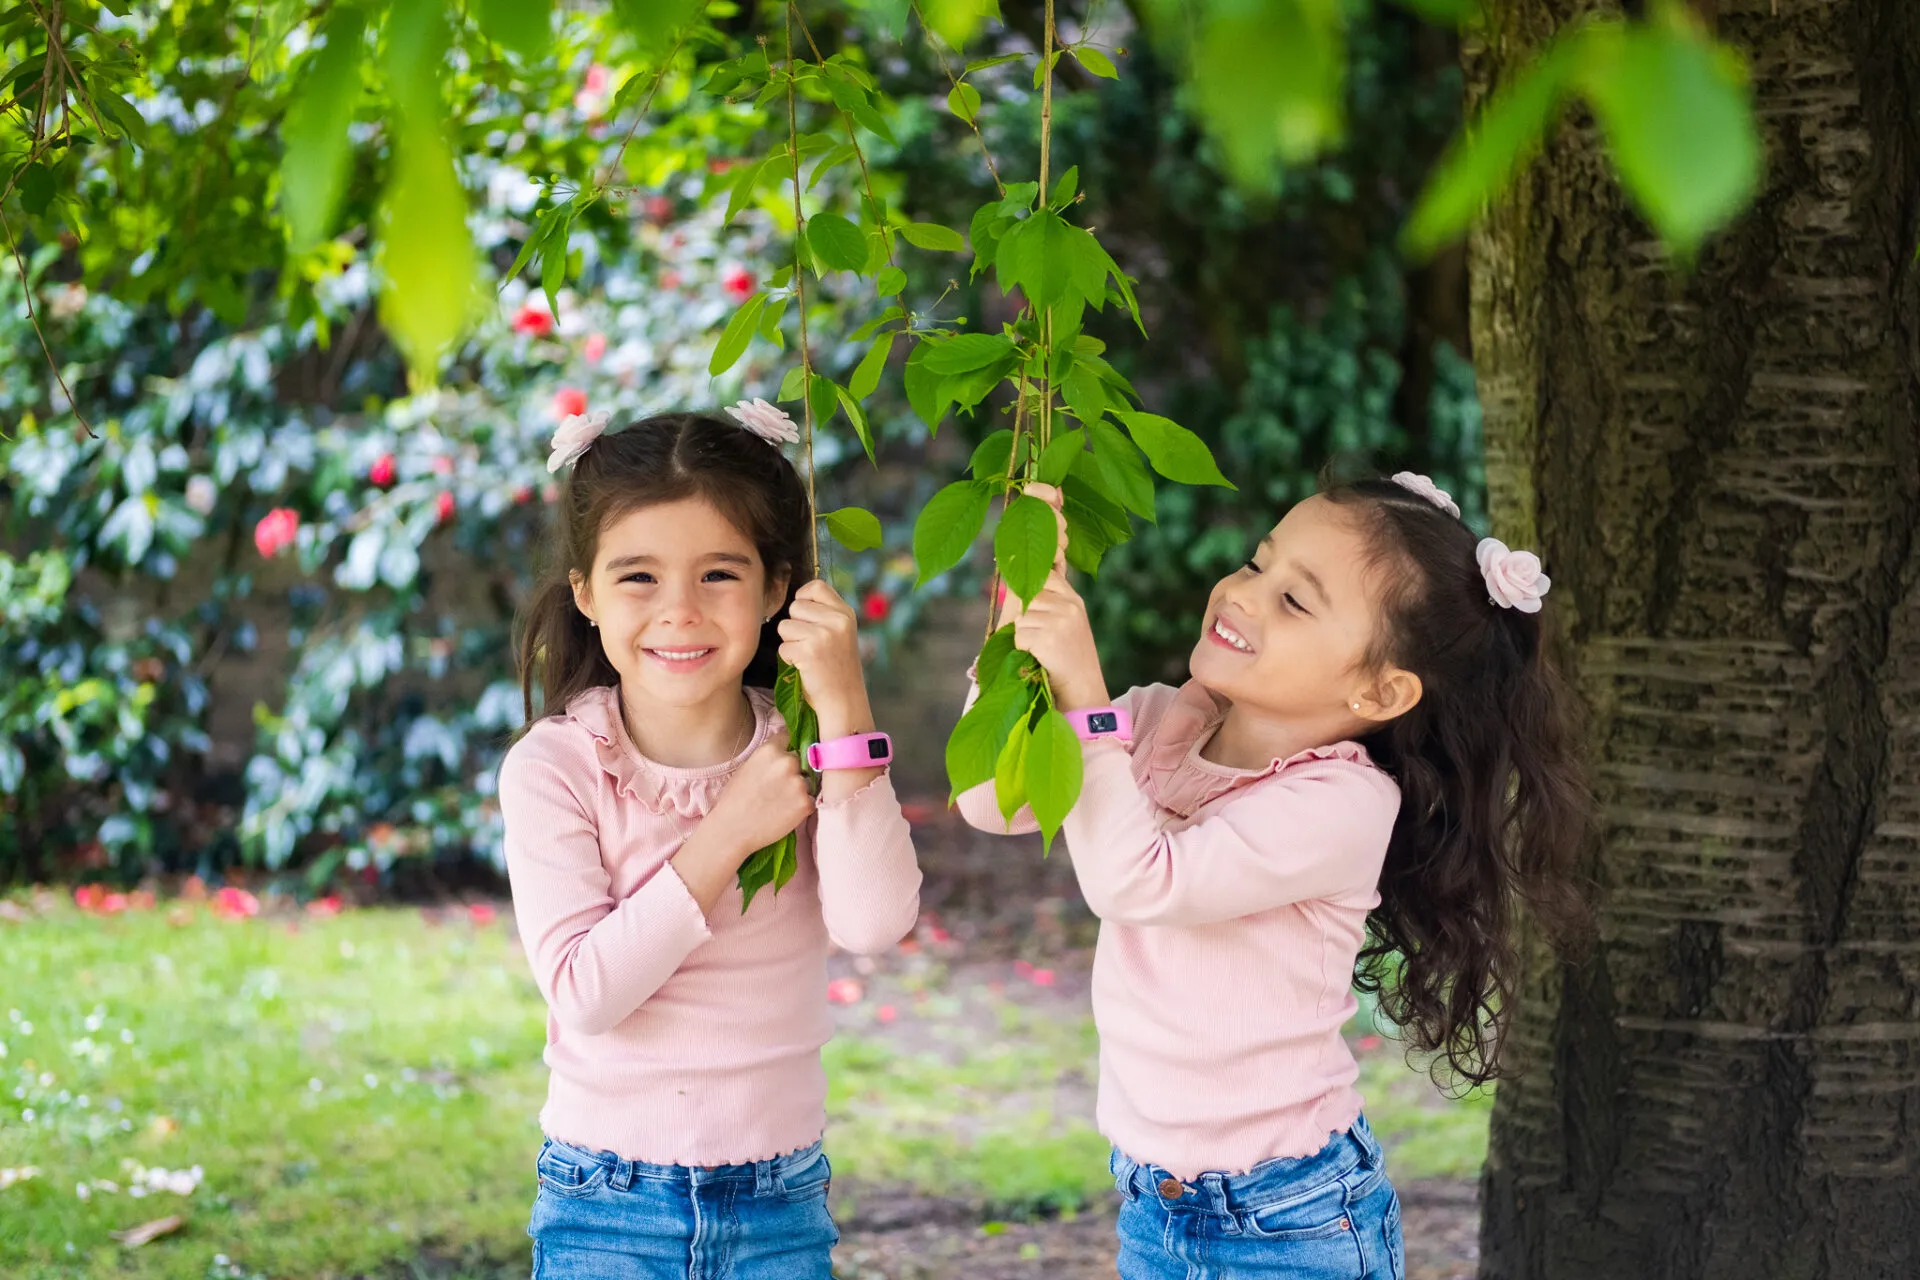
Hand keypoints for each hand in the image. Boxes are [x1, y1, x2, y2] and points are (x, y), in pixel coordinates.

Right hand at [703, 740, 816, 858]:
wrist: (732, 830)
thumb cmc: (734, 800)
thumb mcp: (747, 767)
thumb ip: (767, 758)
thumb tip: (782, 752)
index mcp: (770, 750)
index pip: (786, 736)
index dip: (783, 748)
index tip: (781, 758)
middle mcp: (787, 762)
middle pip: (799, 760)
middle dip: (792, 770)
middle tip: (777, 788)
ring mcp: (799, 783)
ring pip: (806, 780)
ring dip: (798, 789)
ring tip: (779, 803)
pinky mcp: (806, 803)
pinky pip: (810, 800)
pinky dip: (801, 806)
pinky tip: (785, 813)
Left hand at [776, 578, 871, 732]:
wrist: (844, 701)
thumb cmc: (837, 668)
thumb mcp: (841, 633)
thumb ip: (825, 613)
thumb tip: (798, 596)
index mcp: (846, 613)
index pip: (816, 586)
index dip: (804, 598)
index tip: (806, 617)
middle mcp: (837, 620)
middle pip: (795, 606)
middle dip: (795, 625)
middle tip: (810, 644)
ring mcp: (824, 635)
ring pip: (785, 626)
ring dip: (790, 643)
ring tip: (808, 656)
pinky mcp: (809, 652)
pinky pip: (783, 647)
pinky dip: (789, 659)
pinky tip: (805, 667)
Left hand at [1002, 484, 1108, 711]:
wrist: (1081, 698)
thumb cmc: (1054, 662)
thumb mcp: (1045, 625)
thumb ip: (1033, 599)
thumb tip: (1015, 580)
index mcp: (1066, 594)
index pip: (1054, 547)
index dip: (1046, 515)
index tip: (1041, 487)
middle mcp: (1069, 598)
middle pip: (1026, 583)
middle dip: (1023, 608)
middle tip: (1039, 634)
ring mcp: (1065, 613)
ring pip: (1020, 611)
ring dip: (1022, 635)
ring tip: (1041, 653)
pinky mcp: (1055, 632)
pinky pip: (1020, 631)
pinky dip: (1022, 649)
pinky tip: (1040, 660)